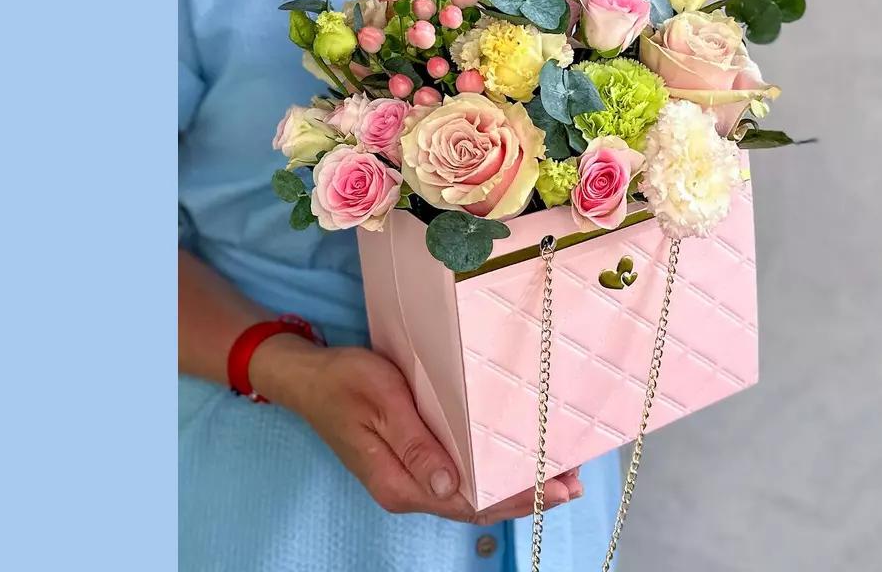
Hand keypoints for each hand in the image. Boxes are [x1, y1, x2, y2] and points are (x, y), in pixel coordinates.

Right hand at [251, 339, 583, 523]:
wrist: (307, 378)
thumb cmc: (343, 382)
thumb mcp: (381, 403)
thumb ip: (415, 444)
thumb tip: (449, 485)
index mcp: (400, 483)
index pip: (469, 502)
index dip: (516, 498)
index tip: (556, 489)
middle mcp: (409, 489)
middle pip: (477, 503)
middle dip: (527, 496)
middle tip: (574, 482)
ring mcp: (412, 477)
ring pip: (473, 492)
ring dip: (515, 486)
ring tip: (560, 476)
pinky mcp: (415, 461)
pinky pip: (463, 476)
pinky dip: (494, 472)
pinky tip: (516, 462)